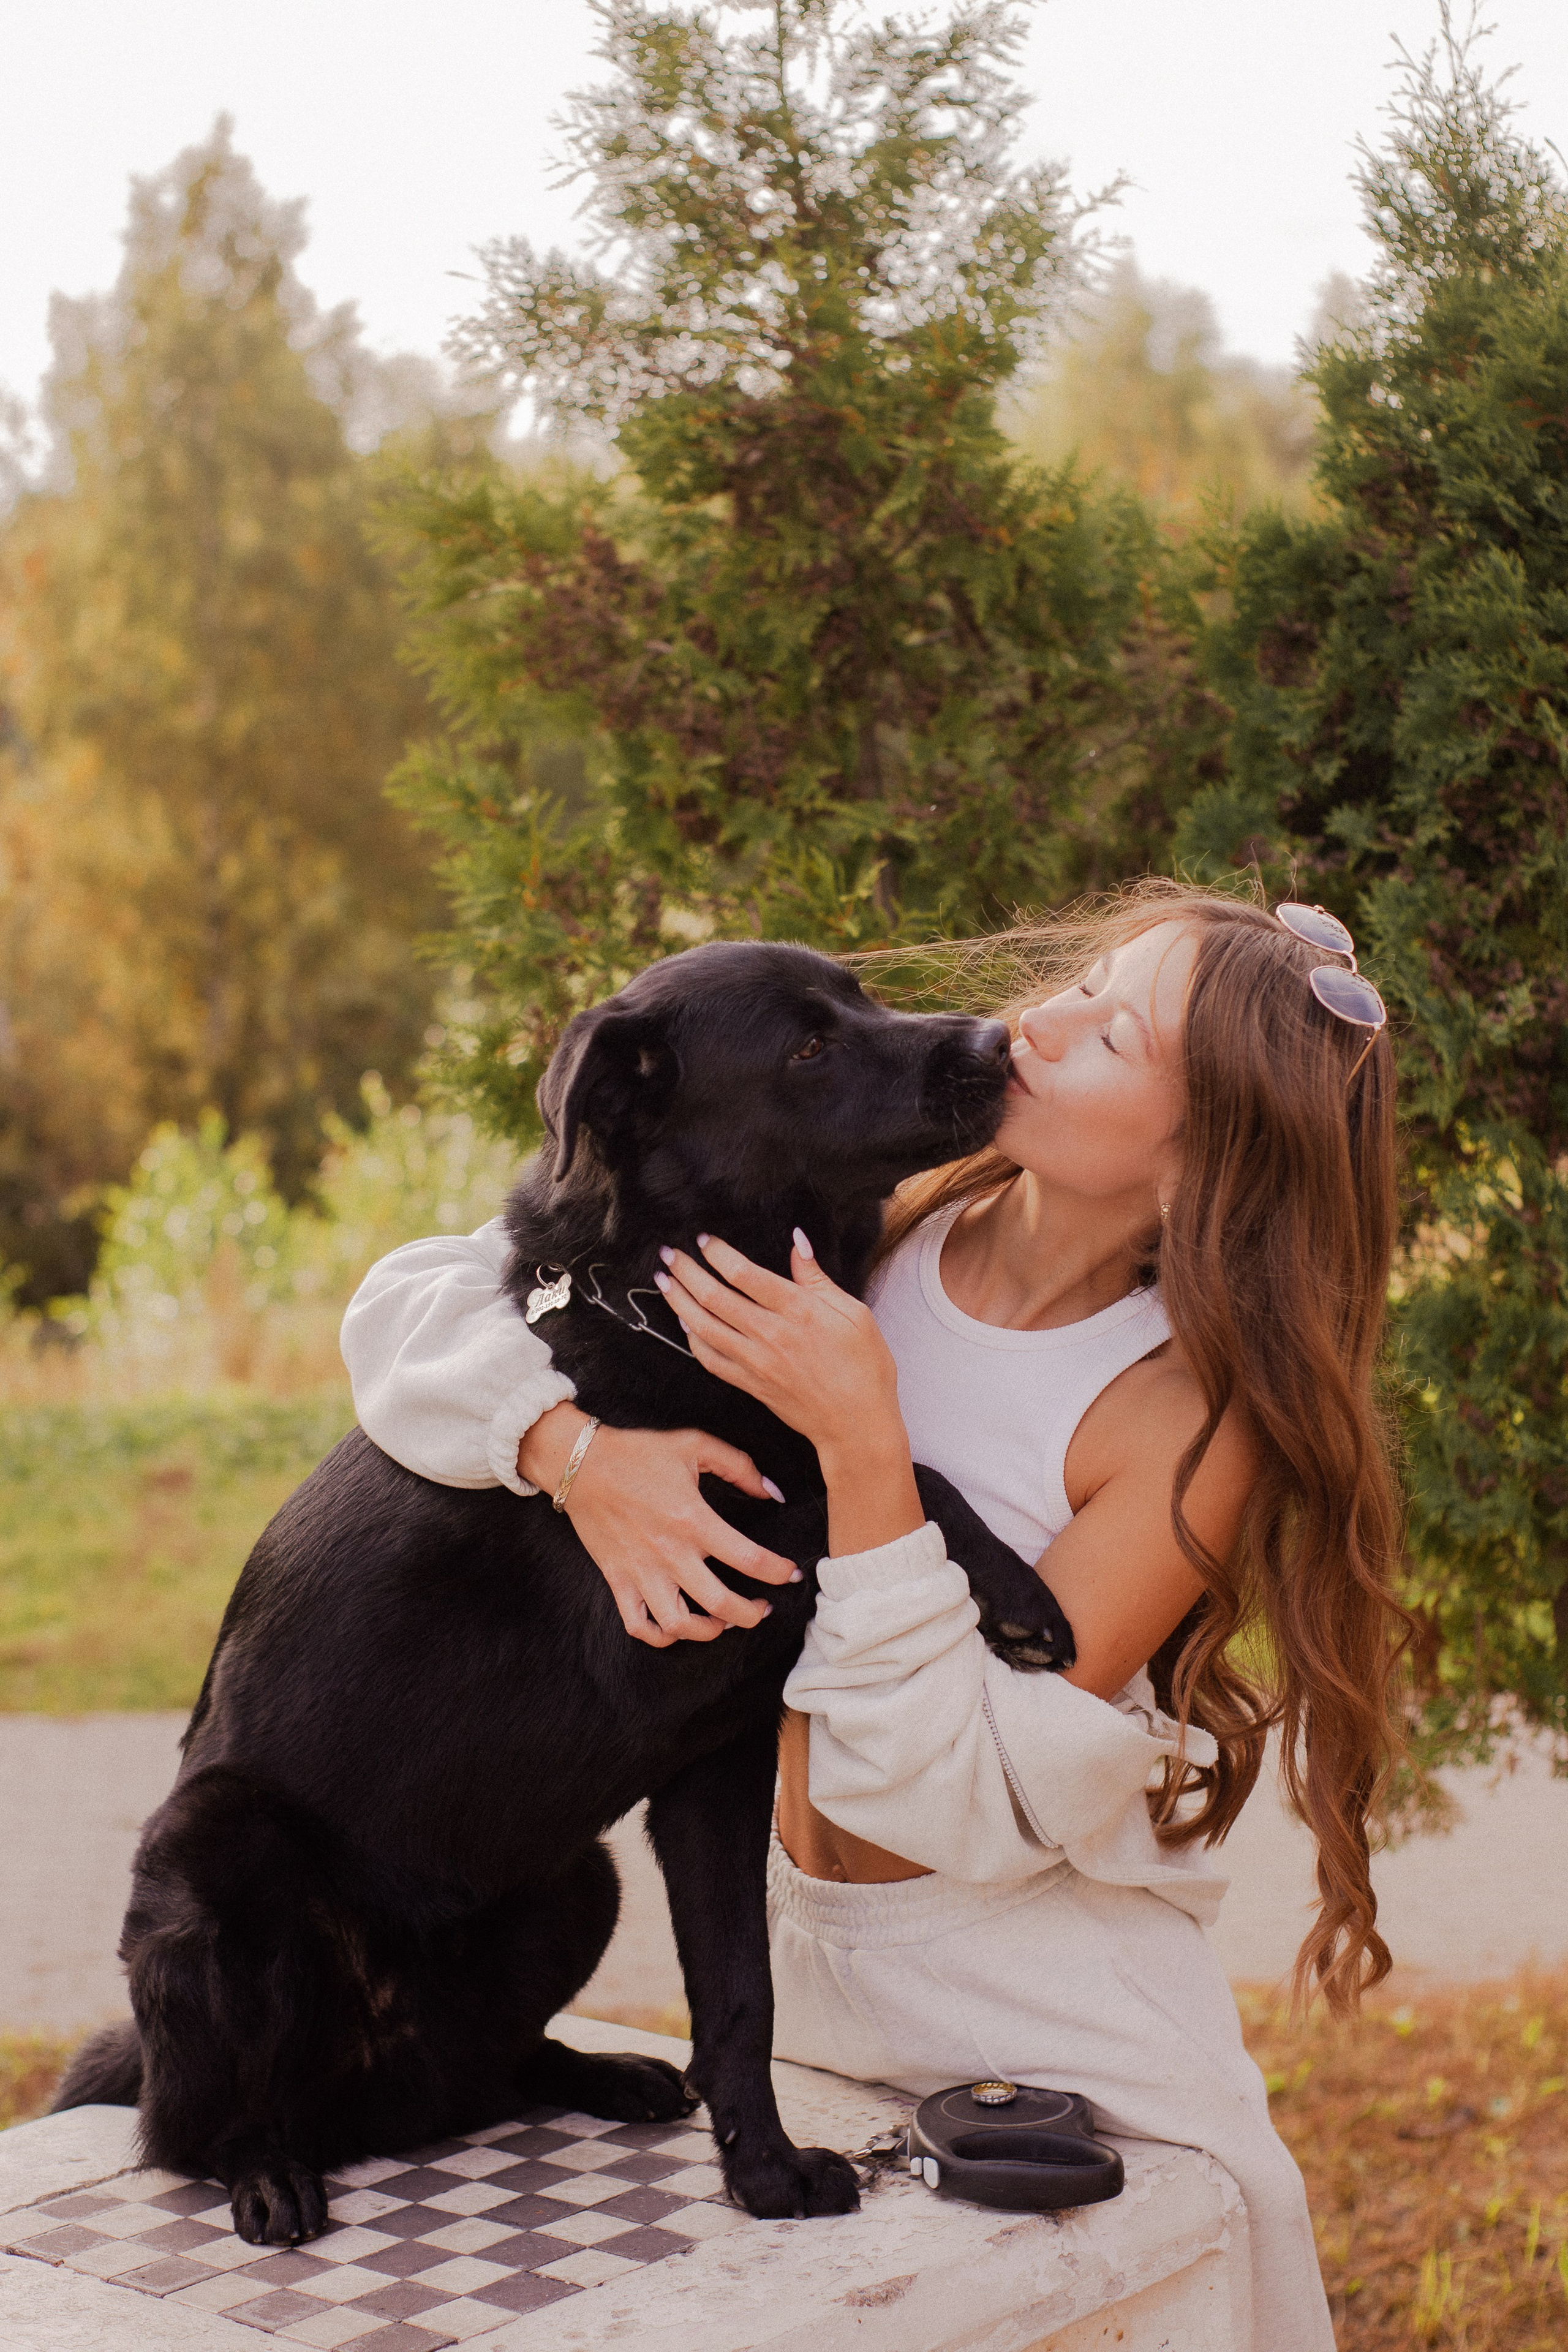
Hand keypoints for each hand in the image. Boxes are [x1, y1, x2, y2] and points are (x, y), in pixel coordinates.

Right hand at [518, 1405, 800, 1647]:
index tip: (791, 1573)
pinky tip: (679, 1626)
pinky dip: (661, 1636)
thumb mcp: (694, 1446)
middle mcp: (670, 1553)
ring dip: (709, 1631)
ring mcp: (641, 1572)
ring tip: (723, 1622)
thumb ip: (738, 1466)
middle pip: (720, 1603)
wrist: (581, 1464)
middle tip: (763, 1609)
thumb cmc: (639, 1452)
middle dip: (751, 1614)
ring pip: (679, 1625)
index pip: (749, 1558)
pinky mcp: (618, 1580)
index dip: (778, 1571)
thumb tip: (772, 1491)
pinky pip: (639, 1625)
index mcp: (693, 1520)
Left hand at [655, 1231, 900, 1458]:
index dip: (718, 1253)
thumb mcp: (854, 1314)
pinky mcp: (750, 1385)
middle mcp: (771, 1335)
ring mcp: (756, 1362)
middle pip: (715, 1297)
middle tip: (669, 1253)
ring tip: (665, 1281)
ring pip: (704, 1327)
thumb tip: (797, 1242)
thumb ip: (818, 1278)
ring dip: (679, 1301)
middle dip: (686, 1271)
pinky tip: (684, 1324)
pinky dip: (692, 1339)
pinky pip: (710, 1360)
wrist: (856, 1425)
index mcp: (799, 1311)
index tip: (703, 1240)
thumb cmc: (865, 1368)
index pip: (744, 1274)